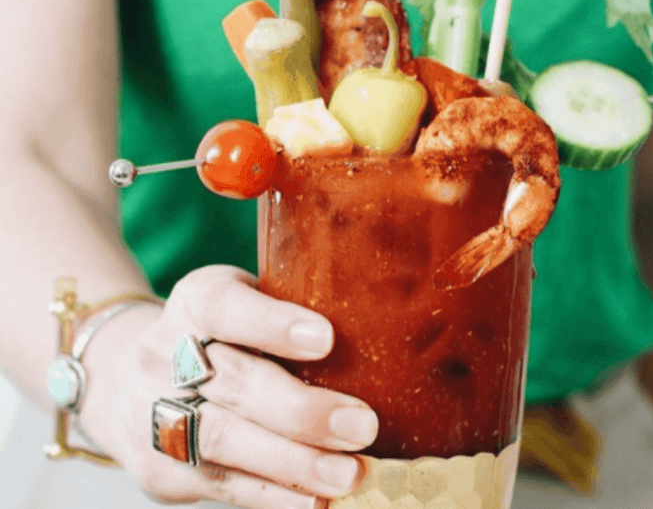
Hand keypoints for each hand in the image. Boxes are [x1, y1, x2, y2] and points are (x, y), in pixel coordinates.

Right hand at [79, 265, 378, 507]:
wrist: (130, 375)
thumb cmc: (222, 333)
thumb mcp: (246, 300)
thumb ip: (293, 306)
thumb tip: (385, 324)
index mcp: (196, 300)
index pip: (226, 306)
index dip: (272, 323)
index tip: (326, 338)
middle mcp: (165, 353)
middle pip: (231, 382)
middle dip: (300, 410)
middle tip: (362, 426)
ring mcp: (153, 413)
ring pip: (223, 441)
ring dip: (291, 463)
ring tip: (349, 474)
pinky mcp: (159, 467)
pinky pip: (220, 485)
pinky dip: (273, 496)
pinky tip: (317, 501)